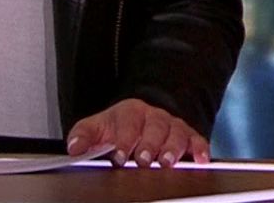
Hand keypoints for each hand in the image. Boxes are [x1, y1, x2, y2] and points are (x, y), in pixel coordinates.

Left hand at [66, 98, 208, 167]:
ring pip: (177, 133)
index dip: (125, 139)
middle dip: (150, 144)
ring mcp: (172, 126)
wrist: (139, 120)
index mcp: (131, 112)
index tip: (120, 155)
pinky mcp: (188, 137)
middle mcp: (154, 117)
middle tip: (144, 160)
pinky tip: (200, 159)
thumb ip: (83, 136)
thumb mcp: (97, 128)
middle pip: (156, 127)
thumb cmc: (118, 128)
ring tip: (167, 162)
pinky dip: (200, 149)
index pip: (129, 122)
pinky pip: (197, 140)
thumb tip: (74, 148)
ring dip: (173, 148)